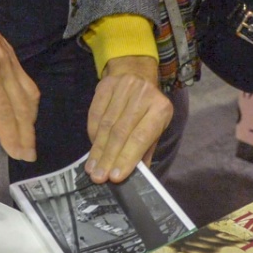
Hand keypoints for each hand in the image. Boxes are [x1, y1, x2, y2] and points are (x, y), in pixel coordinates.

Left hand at [0, 0, 38, 160]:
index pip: (2, 111)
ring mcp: (10, 59)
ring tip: (28, 140)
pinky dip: (28, 102)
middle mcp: (3, 66)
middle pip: (20, 106)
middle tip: (28, 156)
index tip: (18, 155)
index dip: (12, 135)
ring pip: (28, 94)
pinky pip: (25, 82)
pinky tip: (25, 113)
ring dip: (30, 120)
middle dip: (26, 133)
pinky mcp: (10, 53)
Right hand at [86, 55, 172, 183]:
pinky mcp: (106, 85)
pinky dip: (92, 134)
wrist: (136, 74)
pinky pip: (95, 113)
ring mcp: (124, 87)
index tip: (115, 177)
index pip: (141, 137)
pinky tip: (91, 149)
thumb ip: (145, 151)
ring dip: (98, 149)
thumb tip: (136, 177)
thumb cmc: (148, 109)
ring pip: (106, 124)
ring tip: (92, 168)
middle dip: (109, 157)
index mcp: (160, 109)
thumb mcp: (156, 129)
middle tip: (99, 177)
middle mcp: (143, 95)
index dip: (127, 157)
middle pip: (121, 132)